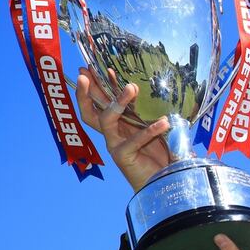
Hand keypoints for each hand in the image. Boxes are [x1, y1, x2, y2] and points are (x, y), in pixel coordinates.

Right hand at [76, 67, 169, 191]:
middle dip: (84, 93)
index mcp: (118, 126)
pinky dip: (150, 130)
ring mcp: (115, 145)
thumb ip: (148, 112)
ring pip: (106, 120)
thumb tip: (142, 87)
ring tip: (131, 87)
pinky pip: (134, 140)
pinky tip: (165, 121)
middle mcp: (112, 135)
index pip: (100, 103)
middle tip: (85, 74)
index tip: (93, 68)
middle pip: (89, 113)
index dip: (96, 86)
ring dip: (117, 102)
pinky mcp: (124, 157)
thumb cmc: (161, 155)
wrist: (165, 181)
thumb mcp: (154, 127)